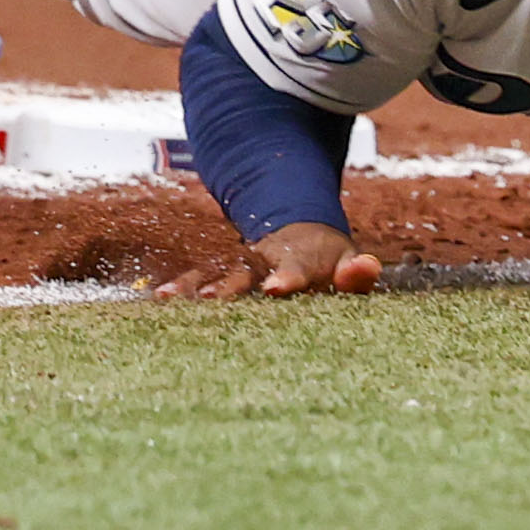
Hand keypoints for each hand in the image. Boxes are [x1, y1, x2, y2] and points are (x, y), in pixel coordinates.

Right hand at [154, 221, 380, 299]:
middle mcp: (267, 258)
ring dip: (199, 285)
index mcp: (302, 259)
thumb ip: (356, 271)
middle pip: (248, 271)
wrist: (300, 229)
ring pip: (218, 272)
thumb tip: (368, 267)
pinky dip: (183, 287)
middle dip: (231, 285)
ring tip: (173, 299)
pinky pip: (201, 278)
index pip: (296, 268)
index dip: (287, 277)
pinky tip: (161, 298)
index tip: (275, 288)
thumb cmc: (327, 260)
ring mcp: (243, 264)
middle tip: (215, 299)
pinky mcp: (224, 272)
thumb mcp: (347, 262)